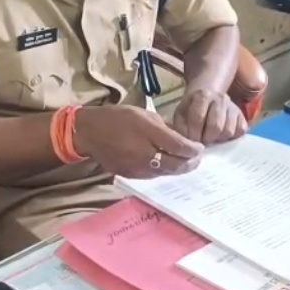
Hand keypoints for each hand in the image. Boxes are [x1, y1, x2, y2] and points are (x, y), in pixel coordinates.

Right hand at [74, 105, 204, 178]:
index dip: (193, 149)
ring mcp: (137, 168)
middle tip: (197, 159)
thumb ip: (164, 127)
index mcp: (148, 133)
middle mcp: (144, 153)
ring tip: (185, 163)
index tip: (200, 148)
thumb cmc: (118, 117)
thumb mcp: (144, 114)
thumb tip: (182, 138)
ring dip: (178, 169)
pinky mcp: (131, 176)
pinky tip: (168, 166)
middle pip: (175, 164)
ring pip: (165, 173)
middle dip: (190, 163)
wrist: (90, 132)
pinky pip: (153, 176)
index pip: (179, 146)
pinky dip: (164, 171)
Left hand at [173, 88, 246, 144]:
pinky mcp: (242, 116)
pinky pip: (240, 131)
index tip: (190, 141)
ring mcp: (233, 107)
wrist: (207, 97)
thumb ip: (181, 128)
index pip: (198, 119)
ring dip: (218, 139)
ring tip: (211, 137)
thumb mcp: (181, 115)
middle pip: (215, 127)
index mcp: (202, 96)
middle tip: (202, 140)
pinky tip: (221, 135)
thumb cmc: (191, 109)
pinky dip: (231, 137)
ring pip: (228, 131)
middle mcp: (220, 98)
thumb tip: (189, 144)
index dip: (193, 134)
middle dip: (206, 138)